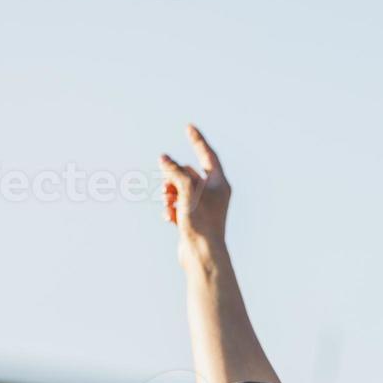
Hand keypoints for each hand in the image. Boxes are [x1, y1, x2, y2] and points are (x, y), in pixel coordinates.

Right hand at [159, 125, 230, 261]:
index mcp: (219, 184)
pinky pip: (177, 205)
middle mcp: (214, 194)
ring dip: (169, 193)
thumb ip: (175, 171)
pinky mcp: (193, 219)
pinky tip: (169, 217)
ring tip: (168, 203)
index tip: (188, 126)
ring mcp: (203, 207)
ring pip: (180, 189)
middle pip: (188, 173)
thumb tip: (164, 158)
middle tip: (167, 185)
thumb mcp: (186, 191)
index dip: (197, 140)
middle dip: (173, 176)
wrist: (202, 255)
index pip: (208, 155)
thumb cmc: (200, 223)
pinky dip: (171, 208)